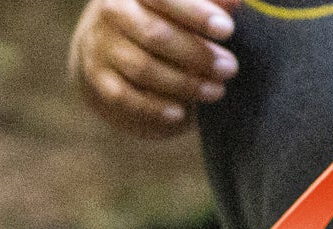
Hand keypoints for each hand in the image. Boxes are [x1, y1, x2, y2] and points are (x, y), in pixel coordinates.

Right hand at [69, 0, 239, 137]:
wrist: (109, 31)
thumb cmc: (159, 10)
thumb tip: (236, 3)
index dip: (197, 13)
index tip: (228, 30)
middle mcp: (112, 10)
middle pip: (154, 35)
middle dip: (196, 54)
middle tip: (229, 68)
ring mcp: (100, 45)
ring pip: (142, 68)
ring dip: (183, 83)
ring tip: (215, 91)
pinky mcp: (96, 75)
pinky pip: (124, 96)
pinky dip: (153, 107)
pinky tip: (180, 113)